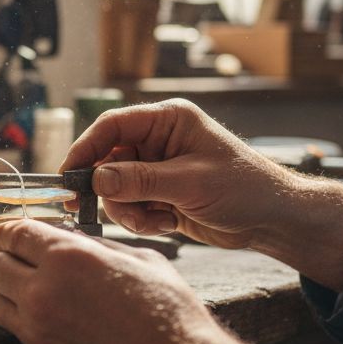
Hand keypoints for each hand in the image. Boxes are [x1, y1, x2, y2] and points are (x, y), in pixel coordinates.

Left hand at [0, 219, 248, 343]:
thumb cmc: (170, 317)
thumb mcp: (141, 261)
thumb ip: (99, 247)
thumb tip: (76, 241)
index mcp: (67, 258)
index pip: (13, 234)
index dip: (7, 231)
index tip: (6, 234)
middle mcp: (42, 293)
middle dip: (6, 259)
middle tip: (19, 260)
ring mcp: (37, 332)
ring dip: (9, 293)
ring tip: (32, 292)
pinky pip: (20, 335)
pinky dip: (29, 325)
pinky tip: (57, 324)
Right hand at [61, 99, 342, 291]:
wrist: (272, 219)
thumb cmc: (244, 188)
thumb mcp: (190, 183)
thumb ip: (140, 180)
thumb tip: (96, 179)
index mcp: (167, 120)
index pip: (112, 126)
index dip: (86, 148)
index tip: (69, 175)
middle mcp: (158, 140)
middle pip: (107, 159)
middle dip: (109, 189)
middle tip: (108, 211)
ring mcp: (157, 168)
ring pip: (115, 188)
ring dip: (128, 209)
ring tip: (155, 220)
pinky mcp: (159, 193)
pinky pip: (130, 206)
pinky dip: (141, 219)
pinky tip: (167, 223)